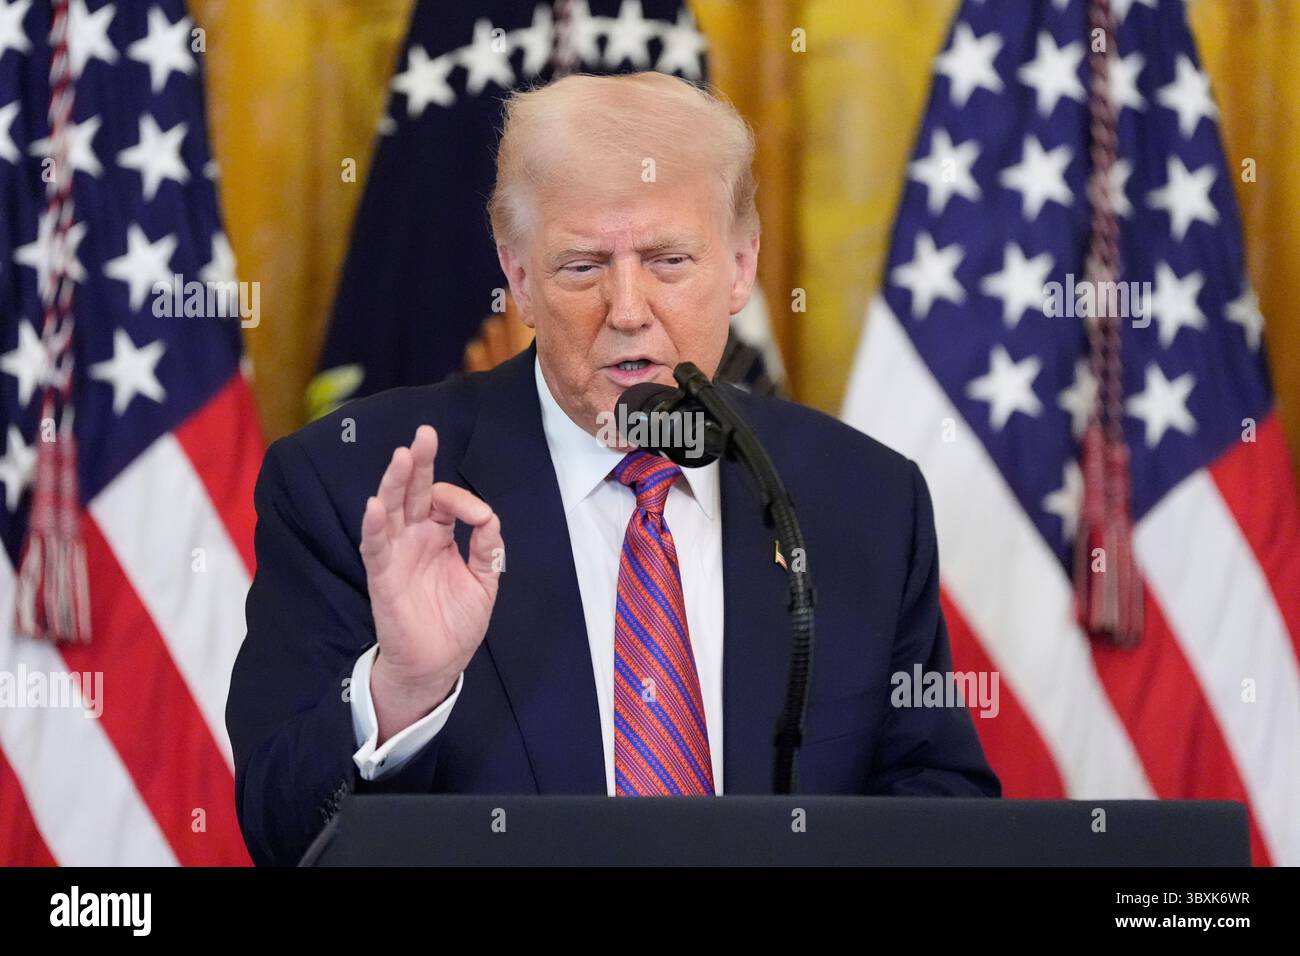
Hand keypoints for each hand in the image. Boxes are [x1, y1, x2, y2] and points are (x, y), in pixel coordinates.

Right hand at [359, 425, 502, 743]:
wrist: (438, 664)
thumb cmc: (457, 622)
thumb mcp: (484, 580)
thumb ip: (487, 546)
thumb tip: (488, 514)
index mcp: (439, 535)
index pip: (444, 500)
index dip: (461, 499)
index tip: (479, 517)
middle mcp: (414, 537)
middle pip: (413, 492)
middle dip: (418, 463)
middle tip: (424, 434)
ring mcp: (396, 554)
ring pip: (391, 510)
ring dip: (395, 484)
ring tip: (401, 457)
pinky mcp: (382, 576)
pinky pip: (374, 547)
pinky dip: (373, 526)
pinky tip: (375, 504)